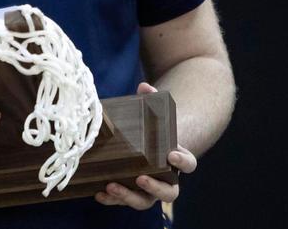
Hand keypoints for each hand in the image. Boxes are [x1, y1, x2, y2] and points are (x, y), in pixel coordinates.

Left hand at [94, 82, 197, 209]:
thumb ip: (152, 99)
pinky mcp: (131, 192)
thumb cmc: (153, 128)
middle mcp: (166, 179)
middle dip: (154, 187)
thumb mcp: (154, 113)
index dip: (183, 162)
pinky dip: (112, 199)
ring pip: (144, 201)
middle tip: (140, 177)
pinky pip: (123, 201)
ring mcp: (149, 189)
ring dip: (128, 196)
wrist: (147, 143)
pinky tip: (98, 192)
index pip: (189, 164)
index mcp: (178, 160)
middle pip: (169, 193)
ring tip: (111, 185)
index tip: (172, 155)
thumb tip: (144, 86)